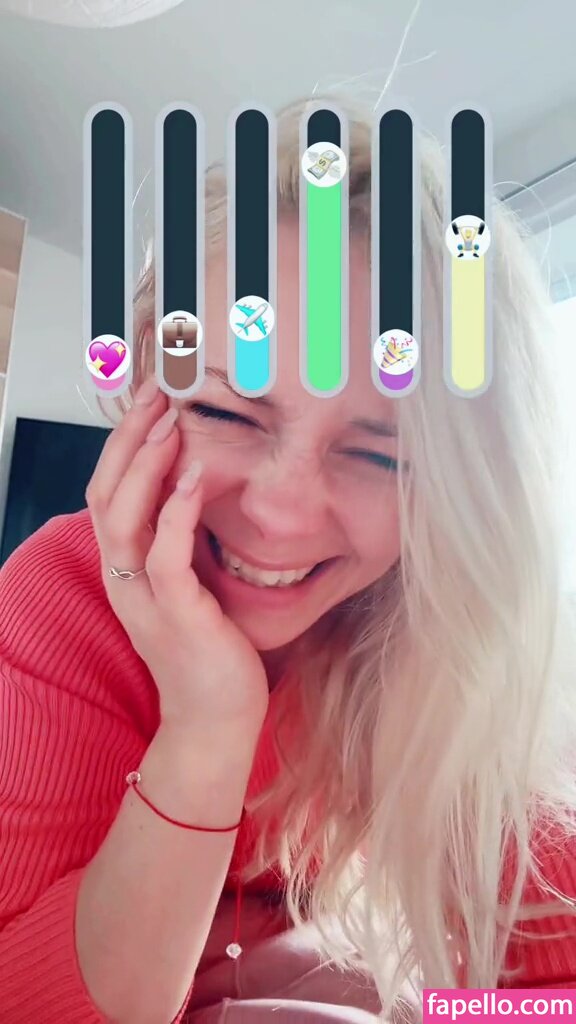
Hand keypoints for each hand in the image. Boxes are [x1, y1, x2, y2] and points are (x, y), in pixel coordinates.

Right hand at [86, 380, 269, 733]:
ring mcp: (145, 600)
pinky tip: (194, 476)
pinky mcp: (177, 617)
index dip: (123, 446)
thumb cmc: (211, 653)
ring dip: (143, 465)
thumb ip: (181, 545)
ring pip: (123, 520)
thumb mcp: (189, 588)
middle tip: (155, 394)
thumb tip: (196, 492)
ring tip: (168, 422)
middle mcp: (124, 581)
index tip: (150, 404)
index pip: (109, 495)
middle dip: (126, 440)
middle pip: (105, 496)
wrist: (215, 722)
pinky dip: (174, 512)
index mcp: (126, 571)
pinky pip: (164, 557)